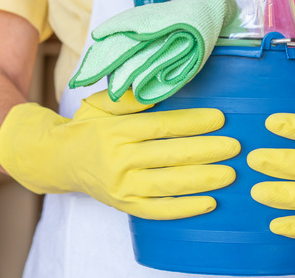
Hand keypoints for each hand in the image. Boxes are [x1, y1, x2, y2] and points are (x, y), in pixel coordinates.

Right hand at [0, 90, 239, 219]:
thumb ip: (129, 97)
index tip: (220, 118)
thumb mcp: (101, 105)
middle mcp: (117, 160)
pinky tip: (209, 202)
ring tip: (230, 173)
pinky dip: (185, 208)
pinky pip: (158, 210)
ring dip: (203, 179)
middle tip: (235, 147)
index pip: (161, 126)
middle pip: (170, 156)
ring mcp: (121, 186)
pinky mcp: (124, 206)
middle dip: (206, 151)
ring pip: (169, 184)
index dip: (193, 123)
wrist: (59, 160)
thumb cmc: (88, 128)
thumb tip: (161, 84)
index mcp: (115, 131)